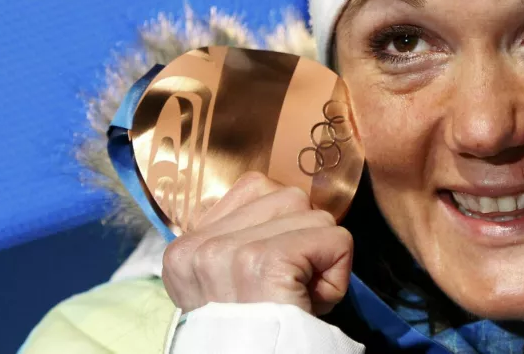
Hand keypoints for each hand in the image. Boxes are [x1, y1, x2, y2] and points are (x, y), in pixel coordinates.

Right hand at [161, 172, 353, 315]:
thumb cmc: (256, 334)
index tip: (270, 275)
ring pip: (314, 216)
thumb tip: (287, 203)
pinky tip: (312, 301)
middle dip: (303, 238)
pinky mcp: (266, 261)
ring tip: (297, 295)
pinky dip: (338, 273)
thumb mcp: (233, 284)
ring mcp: (230, 252)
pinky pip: (336, 240)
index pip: (255, 188)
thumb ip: (244, 240)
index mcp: (185, 249)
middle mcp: (200, 246)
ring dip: (321, 256)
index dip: (280, 228)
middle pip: (288, 197)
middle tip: (288, 288)